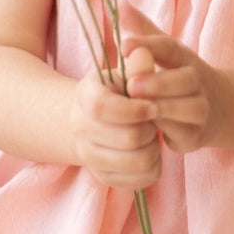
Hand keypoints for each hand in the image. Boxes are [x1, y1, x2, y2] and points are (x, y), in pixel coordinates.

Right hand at [69, 41, 162, 190]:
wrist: (95, 121)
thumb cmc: (118, 92)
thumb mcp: (126, 73)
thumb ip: (138, 64)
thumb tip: (144, 52)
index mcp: (85, 96)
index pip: (103, 107)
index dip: (134, 109)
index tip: (153, 106)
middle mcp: (80, 128)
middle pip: (128, 137)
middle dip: (150, 128)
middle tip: (154, 121)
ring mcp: (89, 156)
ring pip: (136, 161)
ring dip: (152, 149)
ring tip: (151, 137)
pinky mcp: (103, 177)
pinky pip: (138, 181)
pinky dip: (152, 168)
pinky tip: (149, 153)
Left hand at [117, 0, 226, 153]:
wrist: (218, 110)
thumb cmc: (177, 76)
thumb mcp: (162, 51)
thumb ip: (141, 28)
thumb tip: (118, 0)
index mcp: (184, 58)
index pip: (169, 47)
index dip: (147, 44)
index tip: (123, 45)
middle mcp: (197, 82)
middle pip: (185, 79)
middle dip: (158, 82)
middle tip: (132, 85)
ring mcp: (200, 109)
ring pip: (188, 108)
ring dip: (164, 107)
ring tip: (138, 107)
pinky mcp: (195, 136)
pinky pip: (183, 134)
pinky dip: (166, 132)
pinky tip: (145, 129)